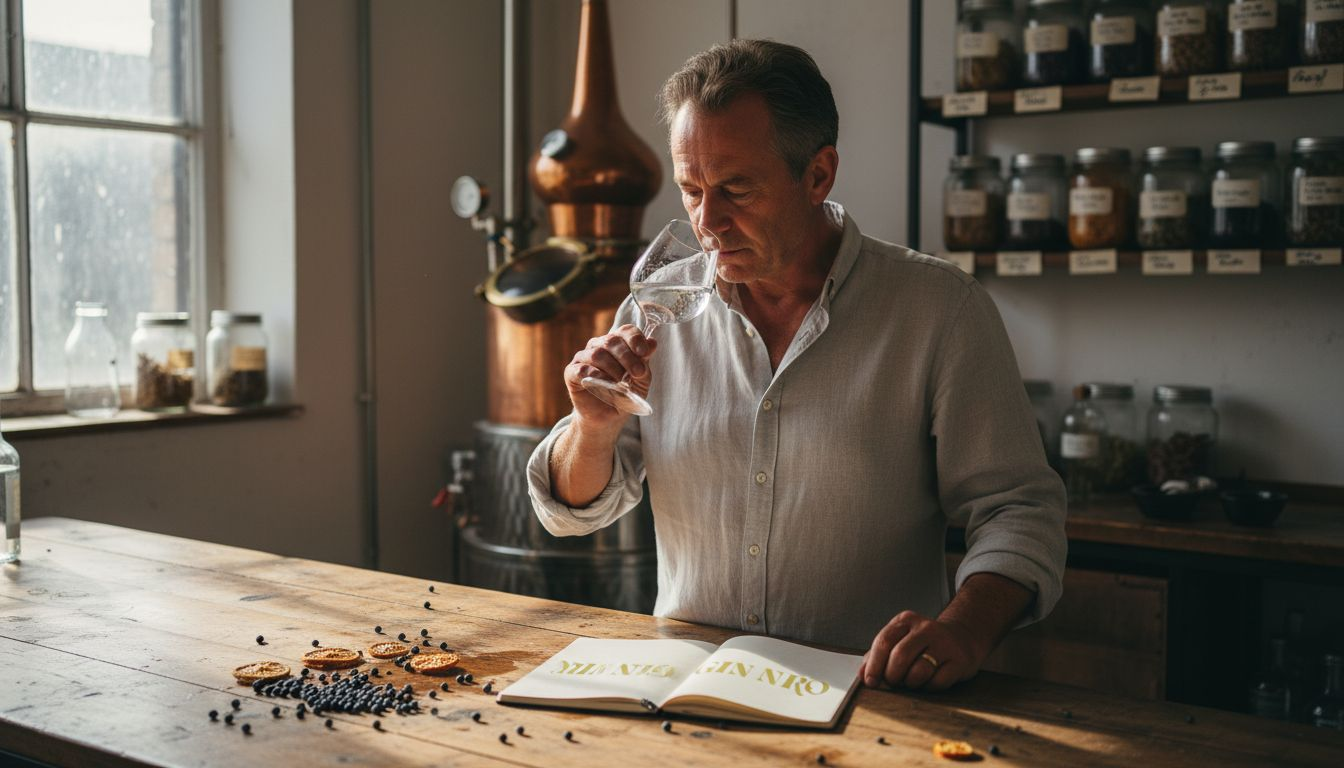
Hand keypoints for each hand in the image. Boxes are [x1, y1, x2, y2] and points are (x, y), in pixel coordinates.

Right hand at [564, 324, 655, 427]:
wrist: (609, 419)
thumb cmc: (625, 396)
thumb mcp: (641, 380)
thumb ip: (644, 362)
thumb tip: (652, 342)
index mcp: (616, 344)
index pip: (625, 331)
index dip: (635, 339)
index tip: (644, 353)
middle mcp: (598, 346)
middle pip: (611, 341)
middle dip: (627, 357)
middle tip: (637, 373)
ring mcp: (583, 358)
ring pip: (597, 354)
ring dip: (613, 368)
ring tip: (622, 384)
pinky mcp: (571, 373)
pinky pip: (582, 369)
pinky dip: (596, 376)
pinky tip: (605, 385)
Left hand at [860, 610, 987, 691]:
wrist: (962, 638)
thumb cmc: (924, 643)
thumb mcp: (900, 640)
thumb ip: (878, 655)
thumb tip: (863, 675)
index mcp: (905, 621)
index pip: (884, 641)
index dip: (874, 664)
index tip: (870, 681)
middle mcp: (926, 628)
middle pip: (900, 656)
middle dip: (892, 675)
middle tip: (894, 682)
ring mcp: (944, 643)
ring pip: (919, 671)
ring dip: (911, 683)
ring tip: (912, 680)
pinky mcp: (959, 660)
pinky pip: (938, 682)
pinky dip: (929, 687)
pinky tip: (930, 680)